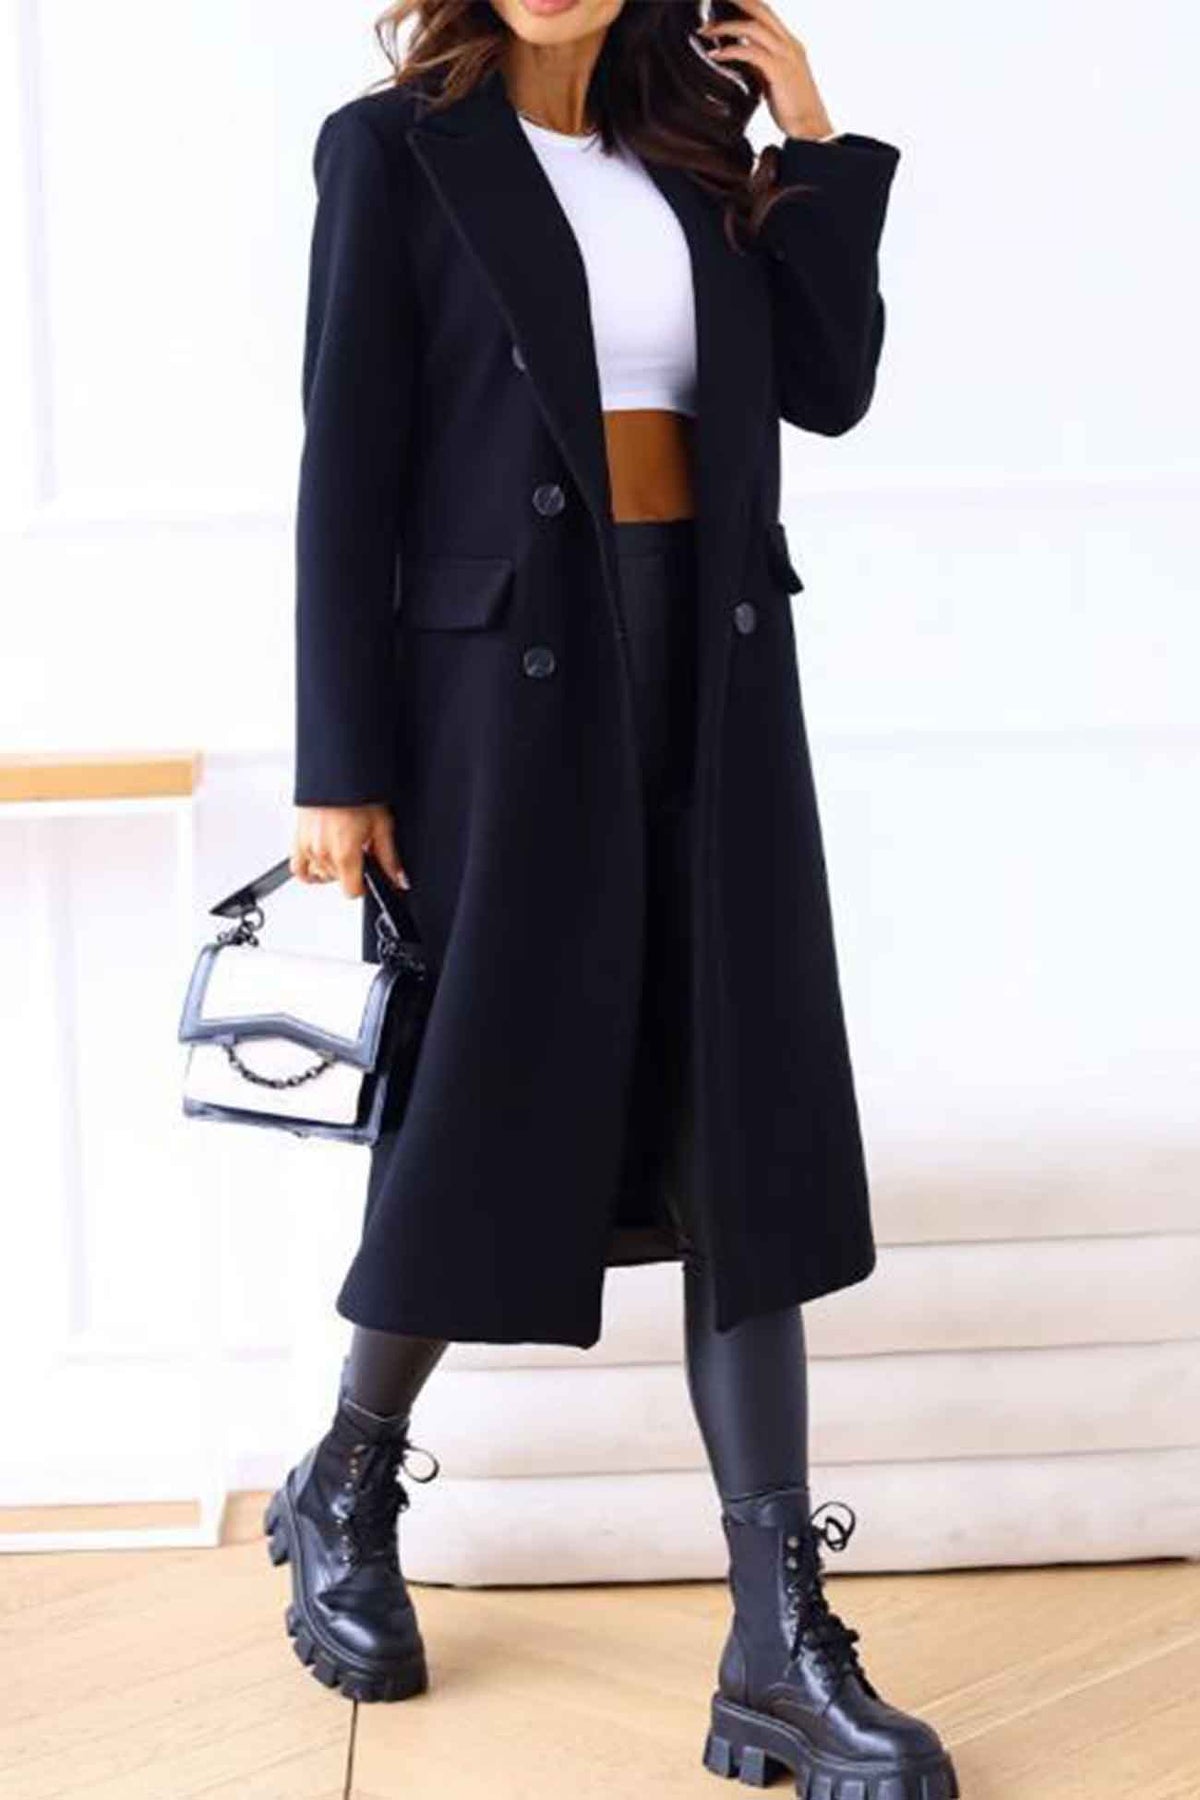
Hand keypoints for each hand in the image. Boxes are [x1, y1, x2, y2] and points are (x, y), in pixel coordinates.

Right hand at [291, 804, 408, 898]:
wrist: (337, 773)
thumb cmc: (358, 794)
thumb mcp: (382, 825)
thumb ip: (389, 858)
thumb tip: (398, 879)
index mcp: (344, 854)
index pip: (351, 892)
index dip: (363, 887)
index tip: (368, 877)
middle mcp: (323, 854)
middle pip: (337, 881)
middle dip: (350, 871)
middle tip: (359, 851)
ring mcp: (307, 847)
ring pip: (320, 875)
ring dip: (332, 869)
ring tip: (342, 849)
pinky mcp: (297, 839)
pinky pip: (298, 867)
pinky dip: (309, 869)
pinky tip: (322, 860)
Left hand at [696, 0, 833, 140]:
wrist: (811, 129)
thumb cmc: (791, 109)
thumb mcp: (773, 78)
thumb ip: (759, 62)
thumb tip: (739, 53)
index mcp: (789, 43)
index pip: (765, 12)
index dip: (745, 3)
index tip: (722, 1)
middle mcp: (789, 43)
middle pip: (760, 8)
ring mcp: (786, 55)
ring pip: (753, 27)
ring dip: (725, 26)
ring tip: (703, 31)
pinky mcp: (779, 71)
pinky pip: (751, 53)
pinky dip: (730, 51)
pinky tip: (714, 56)